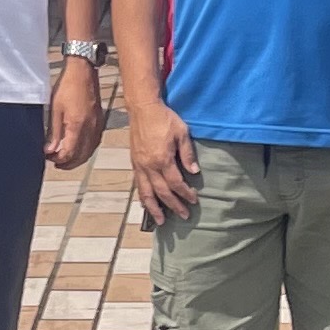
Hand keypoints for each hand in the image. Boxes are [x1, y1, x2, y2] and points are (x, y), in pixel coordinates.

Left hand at [46, 55, 107, 170]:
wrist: (83, 70)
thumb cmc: (68, 85)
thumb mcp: (55, 109)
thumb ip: (54, 132)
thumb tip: (50, 150)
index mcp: (77, 125)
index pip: (69, 153)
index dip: (59, 159)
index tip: (49, 158)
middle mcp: (90, 128)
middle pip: (81, 156)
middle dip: (68, 163)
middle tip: (56, 163)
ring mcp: (97, 124)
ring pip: (90, 151)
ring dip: (78, 159)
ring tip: (66, 159)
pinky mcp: (100, 120)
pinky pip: (95, 142)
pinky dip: (87, 150)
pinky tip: (79, 148)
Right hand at [130, 100, 202, 223]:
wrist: (143, 108)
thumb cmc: (165, 119)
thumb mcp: (182, 132)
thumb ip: (188, 154)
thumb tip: (195, 173)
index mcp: (162, 159)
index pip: (176, 183)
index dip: (185, 193)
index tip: (194, 200)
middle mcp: (149, 166)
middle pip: (162, 192)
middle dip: (173, 205)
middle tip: (184, 215)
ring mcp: (140, 165)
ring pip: (146, 192)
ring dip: (154, 208)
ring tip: (160, 221)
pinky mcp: (134, 162)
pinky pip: (138, 184)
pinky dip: (143, 196)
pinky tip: (146, 204)